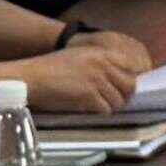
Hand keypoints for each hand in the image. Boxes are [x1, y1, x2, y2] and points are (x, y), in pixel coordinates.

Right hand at [27, 30, 149, 119]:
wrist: (33, 77)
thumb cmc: (53, 69)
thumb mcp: (81, 56)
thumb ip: (102, 63)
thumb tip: (122, 80)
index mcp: (102, 53)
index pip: (132, 67)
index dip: (130, 81)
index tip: (124, 89)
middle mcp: (102, 64)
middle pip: (131, 85)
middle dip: (124, 96)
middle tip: (112, 101)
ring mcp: (96, 79)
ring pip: (119, 101)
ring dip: (111, 107)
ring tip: (98, 106)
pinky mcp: (89, 94)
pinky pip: (106, 109)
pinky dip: (100, 113)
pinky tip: (89, 109)